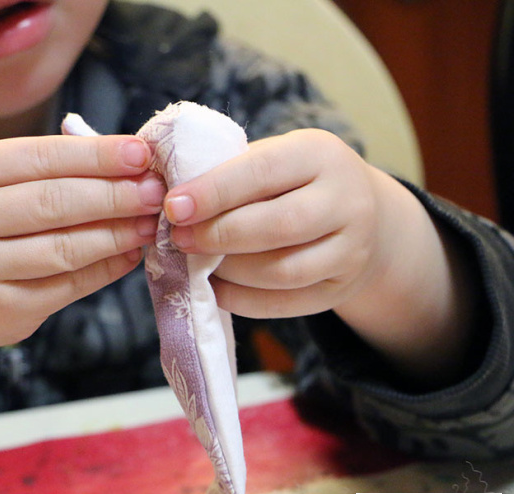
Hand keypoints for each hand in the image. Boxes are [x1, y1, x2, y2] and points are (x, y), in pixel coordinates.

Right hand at [0, 134, 162, 354]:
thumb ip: (46, 173)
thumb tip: (128, 164)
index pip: (42, 158)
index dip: (98, 156)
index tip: (142, 154)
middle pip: (56, 203)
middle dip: (116, 195)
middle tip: (157, 191)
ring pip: (65, 249)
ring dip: (117, 234)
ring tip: (149, 223)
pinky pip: (67, 287)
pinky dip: (105, 270)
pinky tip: (129, 256)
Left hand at [162, 129, 476, 378]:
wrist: (358, 213)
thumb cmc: (293, 180)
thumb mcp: (271, 158)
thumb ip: (228, 172)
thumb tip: (171, 200)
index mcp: (320, 154)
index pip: (263, 172)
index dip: (214, 192)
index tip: (173, 207)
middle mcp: (347, 200)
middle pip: (278, 225)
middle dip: (218, 235)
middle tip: (179, 240)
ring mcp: (351, 249)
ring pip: (283, 271)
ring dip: (229, 271)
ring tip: (195, 263)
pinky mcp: (341, 288)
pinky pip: (286, 303)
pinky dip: (242, 300)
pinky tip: (215, 288)